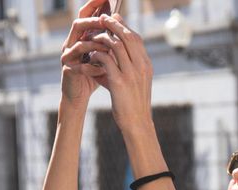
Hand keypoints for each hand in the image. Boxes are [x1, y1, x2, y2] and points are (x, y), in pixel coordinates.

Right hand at [59, 1, 111, 108]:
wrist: (79, 95)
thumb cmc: (93, 74)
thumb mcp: (103, 55)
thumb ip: (109, 40)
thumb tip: (121, 22)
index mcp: (80, 37)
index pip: (86, 16)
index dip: (94, 6)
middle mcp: (71, 43)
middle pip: (79, 24)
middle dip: (93, 20)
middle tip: (106, 19)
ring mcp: (67, 56)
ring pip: (79, 44)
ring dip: (95, 45)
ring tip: (108, 48)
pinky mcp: (67, 70)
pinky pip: (79, 65)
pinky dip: (92, 66)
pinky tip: (102, 68)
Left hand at [89, 14, 153, 131]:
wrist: (137, 123)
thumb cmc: (135, 103)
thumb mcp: (137, 82)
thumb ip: (130, 66)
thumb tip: (117, 53)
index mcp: (146, 65)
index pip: (136, 38)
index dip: (124, 26)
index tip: (113, 19)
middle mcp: (141, 66)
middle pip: (127, 37)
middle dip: (113, 25)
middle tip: (101, 19)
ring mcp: (131, 74)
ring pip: (116, 45)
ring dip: (103, 38)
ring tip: (93, 37)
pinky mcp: (119, 82)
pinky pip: (105, 60)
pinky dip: (97, 55)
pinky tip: (91, 56)